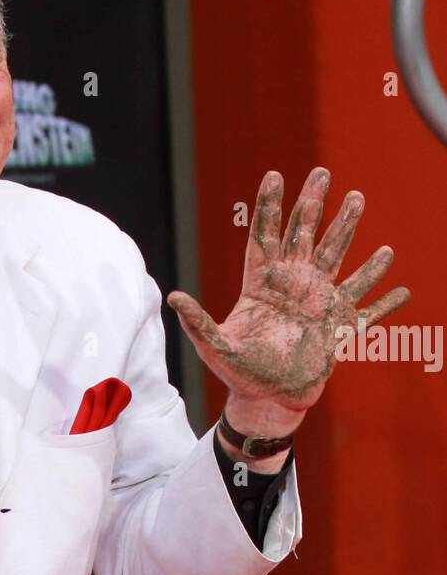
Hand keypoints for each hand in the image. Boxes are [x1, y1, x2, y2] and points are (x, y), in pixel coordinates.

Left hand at [167, 167, 410, 443]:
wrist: (266, 402)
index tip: (274, 175)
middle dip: (312, 204)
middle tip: (321, 172)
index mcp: (262, 286)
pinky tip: (401, 286)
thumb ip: (197, 322)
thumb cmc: (238, 375)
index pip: (265, 237)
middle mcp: (292, 287)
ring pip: (337, 257)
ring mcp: (318, 303)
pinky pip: (367, 310)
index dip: (269, 207)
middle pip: (303, 235)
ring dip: (347, 229)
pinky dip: (385, 300)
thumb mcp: (215, 347)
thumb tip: (172, 297)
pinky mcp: (338, 328)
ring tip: (357, 199)